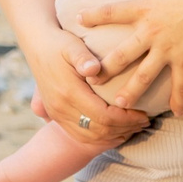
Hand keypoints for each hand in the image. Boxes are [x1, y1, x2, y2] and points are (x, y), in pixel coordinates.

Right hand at [17, 25, 145, 149]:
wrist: (38, 45)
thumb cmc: (61, 43)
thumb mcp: (72, 45)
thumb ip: (83, 57)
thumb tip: (94, 69)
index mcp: (68, 92)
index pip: (103, 115)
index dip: (126, 119)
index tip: (144, 114)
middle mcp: (60, 107)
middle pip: (99, 129)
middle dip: (125, 128)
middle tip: (145, 121)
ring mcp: (56, 114)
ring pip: (89, 136)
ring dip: (114, 135)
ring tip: (134, 127)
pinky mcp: (55, 116)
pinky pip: (79, 135)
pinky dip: (100, 138)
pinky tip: (116, 133)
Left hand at [77, 0, 182, 117]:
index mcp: (144, 10)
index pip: (112, 12)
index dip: (94, 15)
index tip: (77, 20)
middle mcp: (150, 33)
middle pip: (122, 54)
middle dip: (105, 68)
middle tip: (91, 79)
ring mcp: (167, 50)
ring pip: (144, 74)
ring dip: (132, 91)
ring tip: (120, 104)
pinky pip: (181, 84)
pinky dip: (179, 99)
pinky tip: (176, 113)